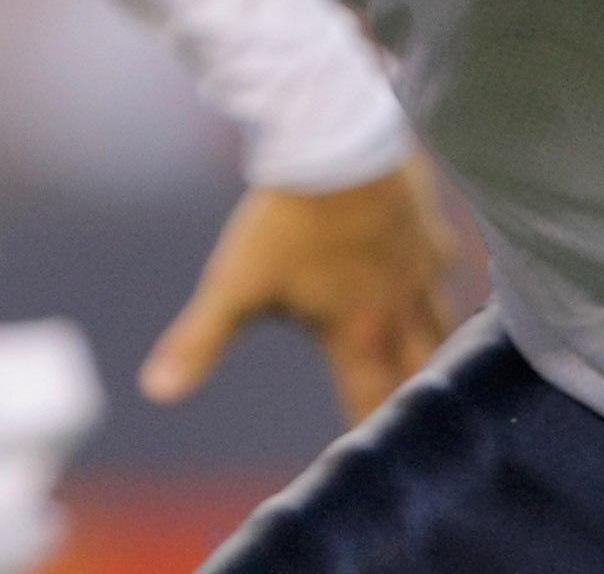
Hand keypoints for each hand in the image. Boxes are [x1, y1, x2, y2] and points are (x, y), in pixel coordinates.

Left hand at [139, 166, 454, 418]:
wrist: (331, 140)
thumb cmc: (282, 219)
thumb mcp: (234, 283)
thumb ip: (198, 341)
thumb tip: (155, 390)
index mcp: (356, 334)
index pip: (370, 402)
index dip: (369, 433)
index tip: (376, 463)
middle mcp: (399, 309)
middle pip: (420, 371)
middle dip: (418, 403)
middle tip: (424, 430)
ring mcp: (420, 267)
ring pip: (445, 323)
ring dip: (443, 351)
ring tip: (445, 370)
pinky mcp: (428, 226)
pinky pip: (448, 265)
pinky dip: (447, 282)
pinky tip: (446, 276)